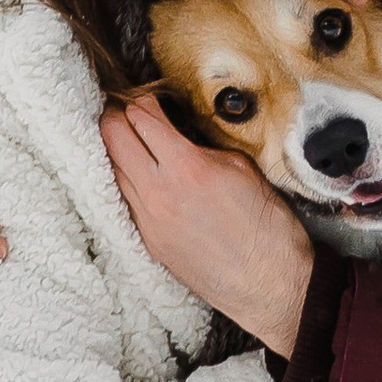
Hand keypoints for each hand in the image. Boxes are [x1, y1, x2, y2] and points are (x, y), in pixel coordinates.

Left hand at [101, 92, 313, 355]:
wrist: (269, 284)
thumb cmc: (267, 227)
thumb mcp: (242, 168)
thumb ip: (202, 146)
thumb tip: (180, 134)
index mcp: (185, 167)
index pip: (140, 117)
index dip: (143, 99)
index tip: (150, 96)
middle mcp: (157, 192)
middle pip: (112, 138)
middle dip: (117, 116)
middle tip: (127, 109)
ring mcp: (147, 219)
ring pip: (111, 169)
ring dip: (118, 149)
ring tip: (131, 139)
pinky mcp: (148, 241)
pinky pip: (124, 199)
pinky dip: (127, 180)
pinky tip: (142, 175)